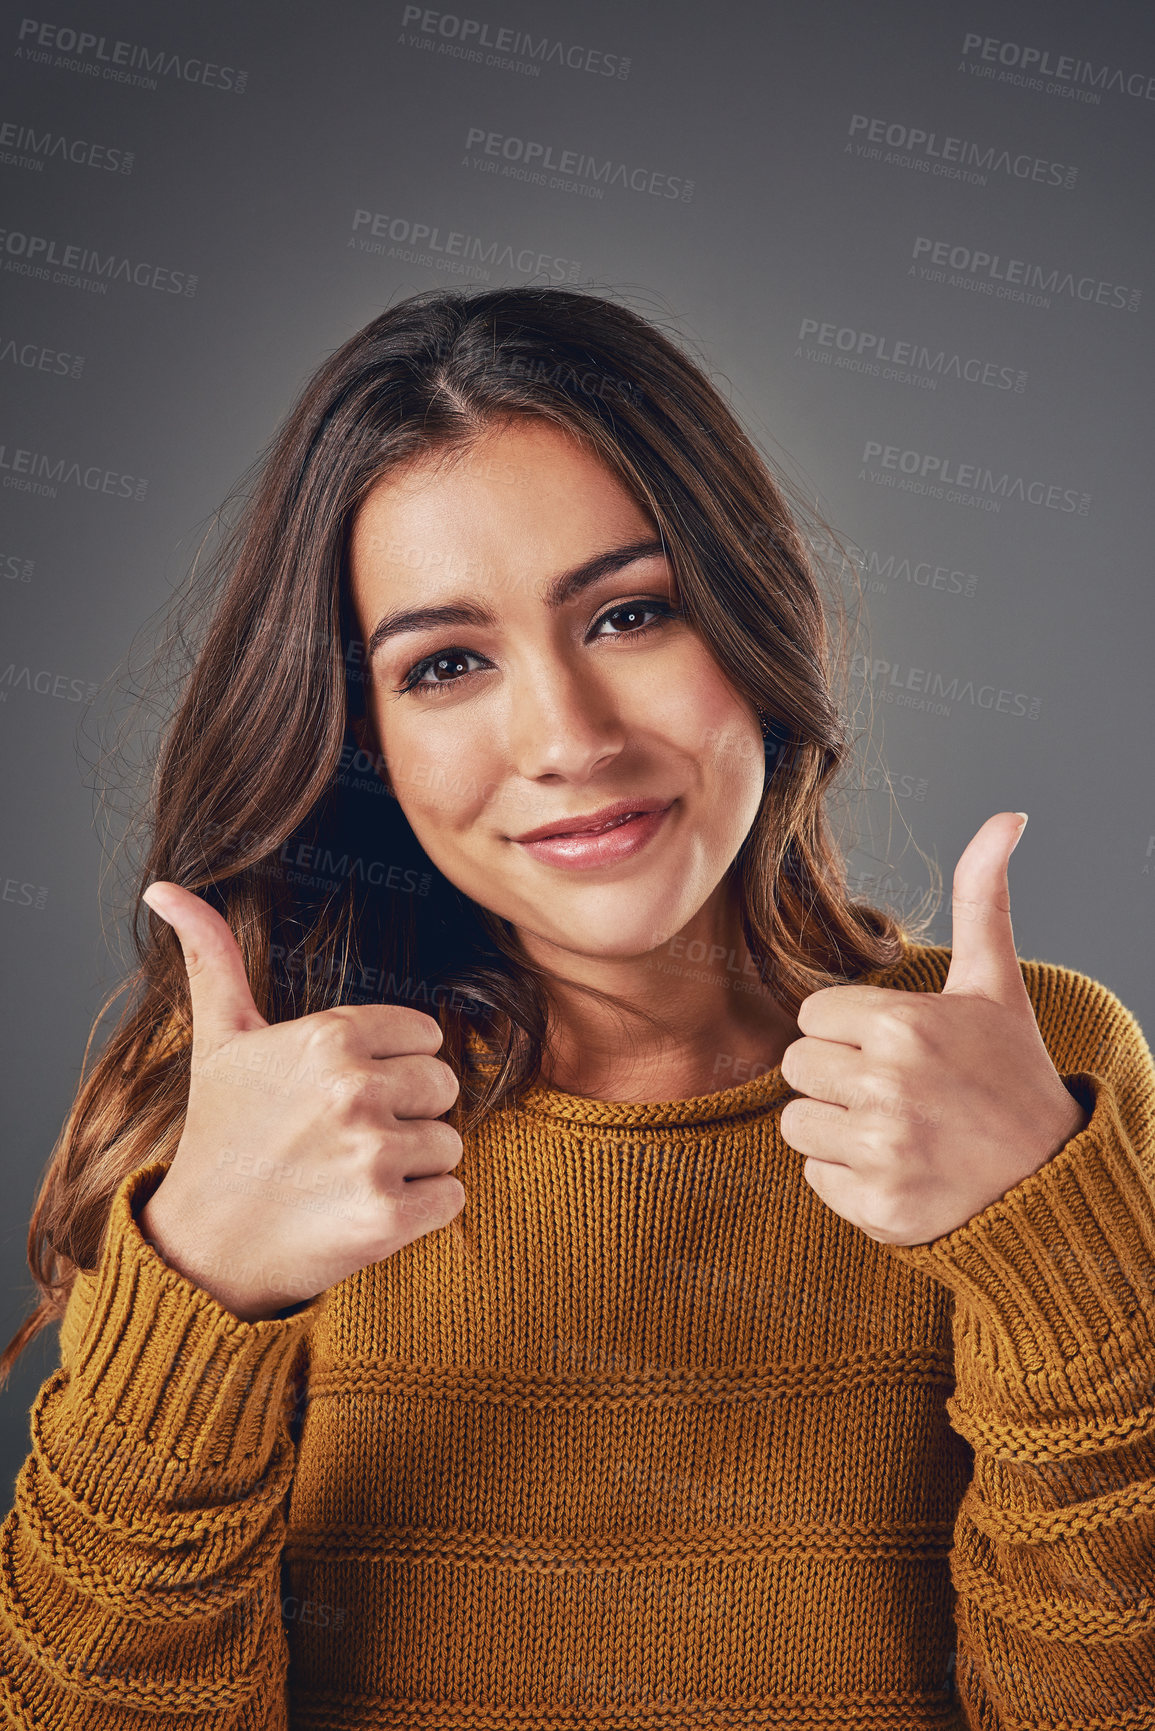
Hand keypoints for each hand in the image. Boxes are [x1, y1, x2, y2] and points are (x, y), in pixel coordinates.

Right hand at [137, 881, 465, 1319]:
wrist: (202, 1248)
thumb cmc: (220, 1136)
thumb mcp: (219, 1040)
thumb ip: (214, 957)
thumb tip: (164, 888)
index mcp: (329, 1036)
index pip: (425, 1035)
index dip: (390, 1067)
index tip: (340, 1096)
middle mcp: (354, 1088)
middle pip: (445, 1086)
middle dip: (406, 1114)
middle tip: (344, 1140)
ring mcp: (372, 1153)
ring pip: (449, 1144)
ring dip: (411, 1166)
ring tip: (347, 1177)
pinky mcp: (388, 1216)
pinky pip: (452, 1198)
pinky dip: (420, 1213)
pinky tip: (364, 1211)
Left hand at [778, 812, 1088, 1244]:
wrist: (1050, 1181)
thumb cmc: (1012, 1074)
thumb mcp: (995, 985)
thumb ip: (983, 897)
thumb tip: (1006, 817)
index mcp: (904, 1026)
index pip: (812, 1017)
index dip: (850, 1030)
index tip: (897, 1047)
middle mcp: (888, 1089)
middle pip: (795, 1068)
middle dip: (835, 1076)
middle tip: (895, 1089)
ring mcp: (882, 1153)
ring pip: (795, 1124)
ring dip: (835, 1128)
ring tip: (896, 1127)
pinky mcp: (876, 1209)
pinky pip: (814, 1178)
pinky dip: (848, 1179)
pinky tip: (899, 1168)